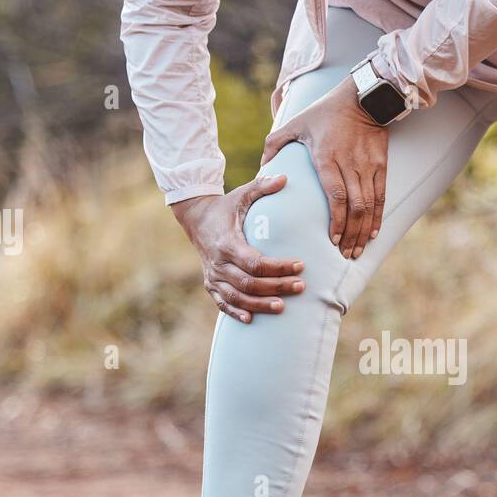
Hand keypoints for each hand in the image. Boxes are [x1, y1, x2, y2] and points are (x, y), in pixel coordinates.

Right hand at [171, 175, 304, 323]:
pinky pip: (221, 303)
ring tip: (282, 307)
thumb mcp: (242, 195)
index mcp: (227, 243)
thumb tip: (285, 176)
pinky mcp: (210, 283)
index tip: (300, 266)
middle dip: (276, 287)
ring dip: (259, 304)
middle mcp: (218, 262)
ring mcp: (213, 275)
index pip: (255, 262)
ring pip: (236, 296)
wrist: (195, 218)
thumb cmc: (226, 207)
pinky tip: (251, 320)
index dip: (278, 267)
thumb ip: (262, 186)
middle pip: (249, 283)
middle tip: (300, 287)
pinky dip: (235, 312)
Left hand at [260, 77, 388, 259]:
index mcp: (327, 158)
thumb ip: (275, 143)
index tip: (333, 240)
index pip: (335, 196)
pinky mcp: (380, 165)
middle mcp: (350, 165)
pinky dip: (377, 217)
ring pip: (369, 206)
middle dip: (351, 235)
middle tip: (345, 255)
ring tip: (357, 250)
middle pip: (354, 208)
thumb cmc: (325, 111)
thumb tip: (262, 165)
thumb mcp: (296, 123)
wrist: (362, 97)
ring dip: (363, 231)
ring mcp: (367, 166)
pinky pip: (381, 196)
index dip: (337, 221)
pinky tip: (373, 233)